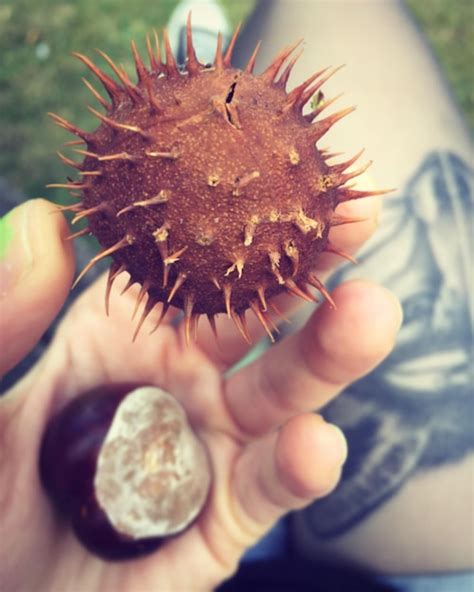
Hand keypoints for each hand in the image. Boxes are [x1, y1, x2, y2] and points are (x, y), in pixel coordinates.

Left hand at [0, 192, 401, 591]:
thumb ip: (9, 317)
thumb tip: (43, 219)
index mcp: (128, 335)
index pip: (195, 264)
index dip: (238, 214)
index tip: (287, 164)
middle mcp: (181, 382)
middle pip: (257, 321)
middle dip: (310, 270)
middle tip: (355, 217)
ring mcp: (209, 449)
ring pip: (281, 398)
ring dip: (328, 359)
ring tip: (371, 317)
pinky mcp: (224, 521)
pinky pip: (267, 490)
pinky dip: (297, 468)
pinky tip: (315, 444)